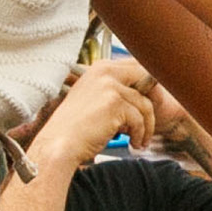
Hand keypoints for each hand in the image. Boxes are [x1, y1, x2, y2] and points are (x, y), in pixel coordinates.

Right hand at [37, 59, 160, 161]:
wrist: (60, 143)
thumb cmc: (75, 128)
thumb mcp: (94, 100)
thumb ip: (114, 91)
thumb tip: (142, 95)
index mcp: (100, 68)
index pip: (136, 66)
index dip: (148, 85)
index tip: (150, 104)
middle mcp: (105, 72)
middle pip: (146, 80)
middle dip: (152, 104)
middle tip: (149, 124)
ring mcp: (110, 86)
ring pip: (145, 104)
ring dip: (147, 126)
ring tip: (140, 140)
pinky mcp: (114, 103)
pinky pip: (139, 120)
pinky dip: (139, 135)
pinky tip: (133, 143)